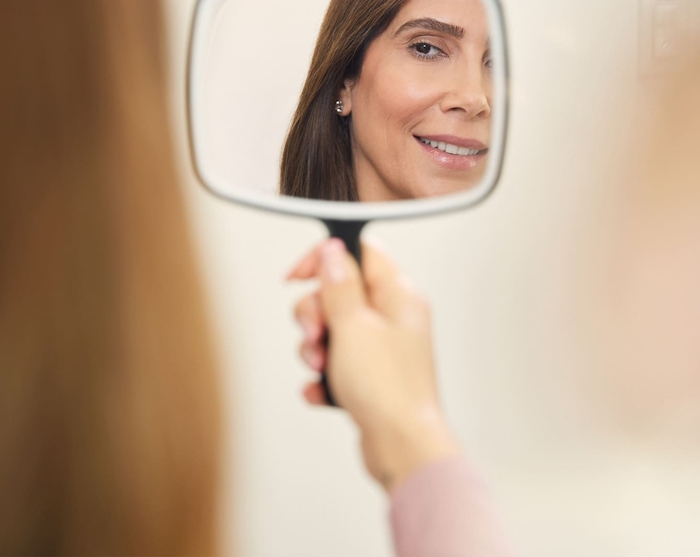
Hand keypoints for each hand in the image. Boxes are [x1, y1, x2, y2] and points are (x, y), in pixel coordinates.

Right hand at [288, 238, 459, 491]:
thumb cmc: (389, 390)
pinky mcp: (372, 377)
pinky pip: (336, 366)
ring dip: (315, 349)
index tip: (297, 276)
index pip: (360, 252)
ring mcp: (382, 349)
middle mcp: (393, 318)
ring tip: (321, 369)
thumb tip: (333, 251)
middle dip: (314, 315)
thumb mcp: (353, 327)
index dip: (324, 258)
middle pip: (337, 293)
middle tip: (318, 335)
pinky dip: (324, 378)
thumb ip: (339, 285)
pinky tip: (323, 392)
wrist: (402, 447)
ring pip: (332, 331)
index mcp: (398, 295)